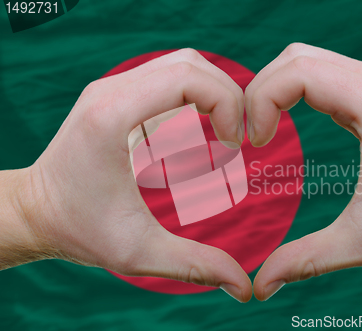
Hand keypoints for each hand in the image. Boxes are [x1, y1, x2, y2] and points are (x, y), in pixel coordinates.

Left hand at [1, 49, 251, 301]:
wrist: (35, 212)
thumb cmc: (79, 229)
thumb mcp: (138, 252)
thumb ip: (195, 265)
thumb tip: (244, 286)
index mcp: (113, 116)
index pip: (188, 77)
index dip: (227, 104)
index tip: (234, 145)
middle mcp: (111, 90)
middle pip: (191, 64)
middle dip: (227, 97)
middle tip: (236, 140)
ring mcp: (113, 87)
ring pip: (182, 64)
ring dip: (213, 93)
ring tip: (223, 134)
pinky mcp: (117, 94)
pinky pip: (169, 77)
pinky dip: (196, 96)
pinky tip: (201, 131)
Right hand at [245, 43, 361, 300]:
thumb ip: (307, 261)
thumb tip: (260, 286)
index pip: (299, 73)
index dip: (261, 101)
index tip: (255, 143)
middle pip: (294, 58)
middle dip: (259, 92)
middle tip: (251, 136)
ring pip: (302, 57)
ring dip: (272, 86)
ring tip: (262, 127)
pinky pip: (317, 68)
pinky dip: (289, 87)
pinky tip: (282, 118)